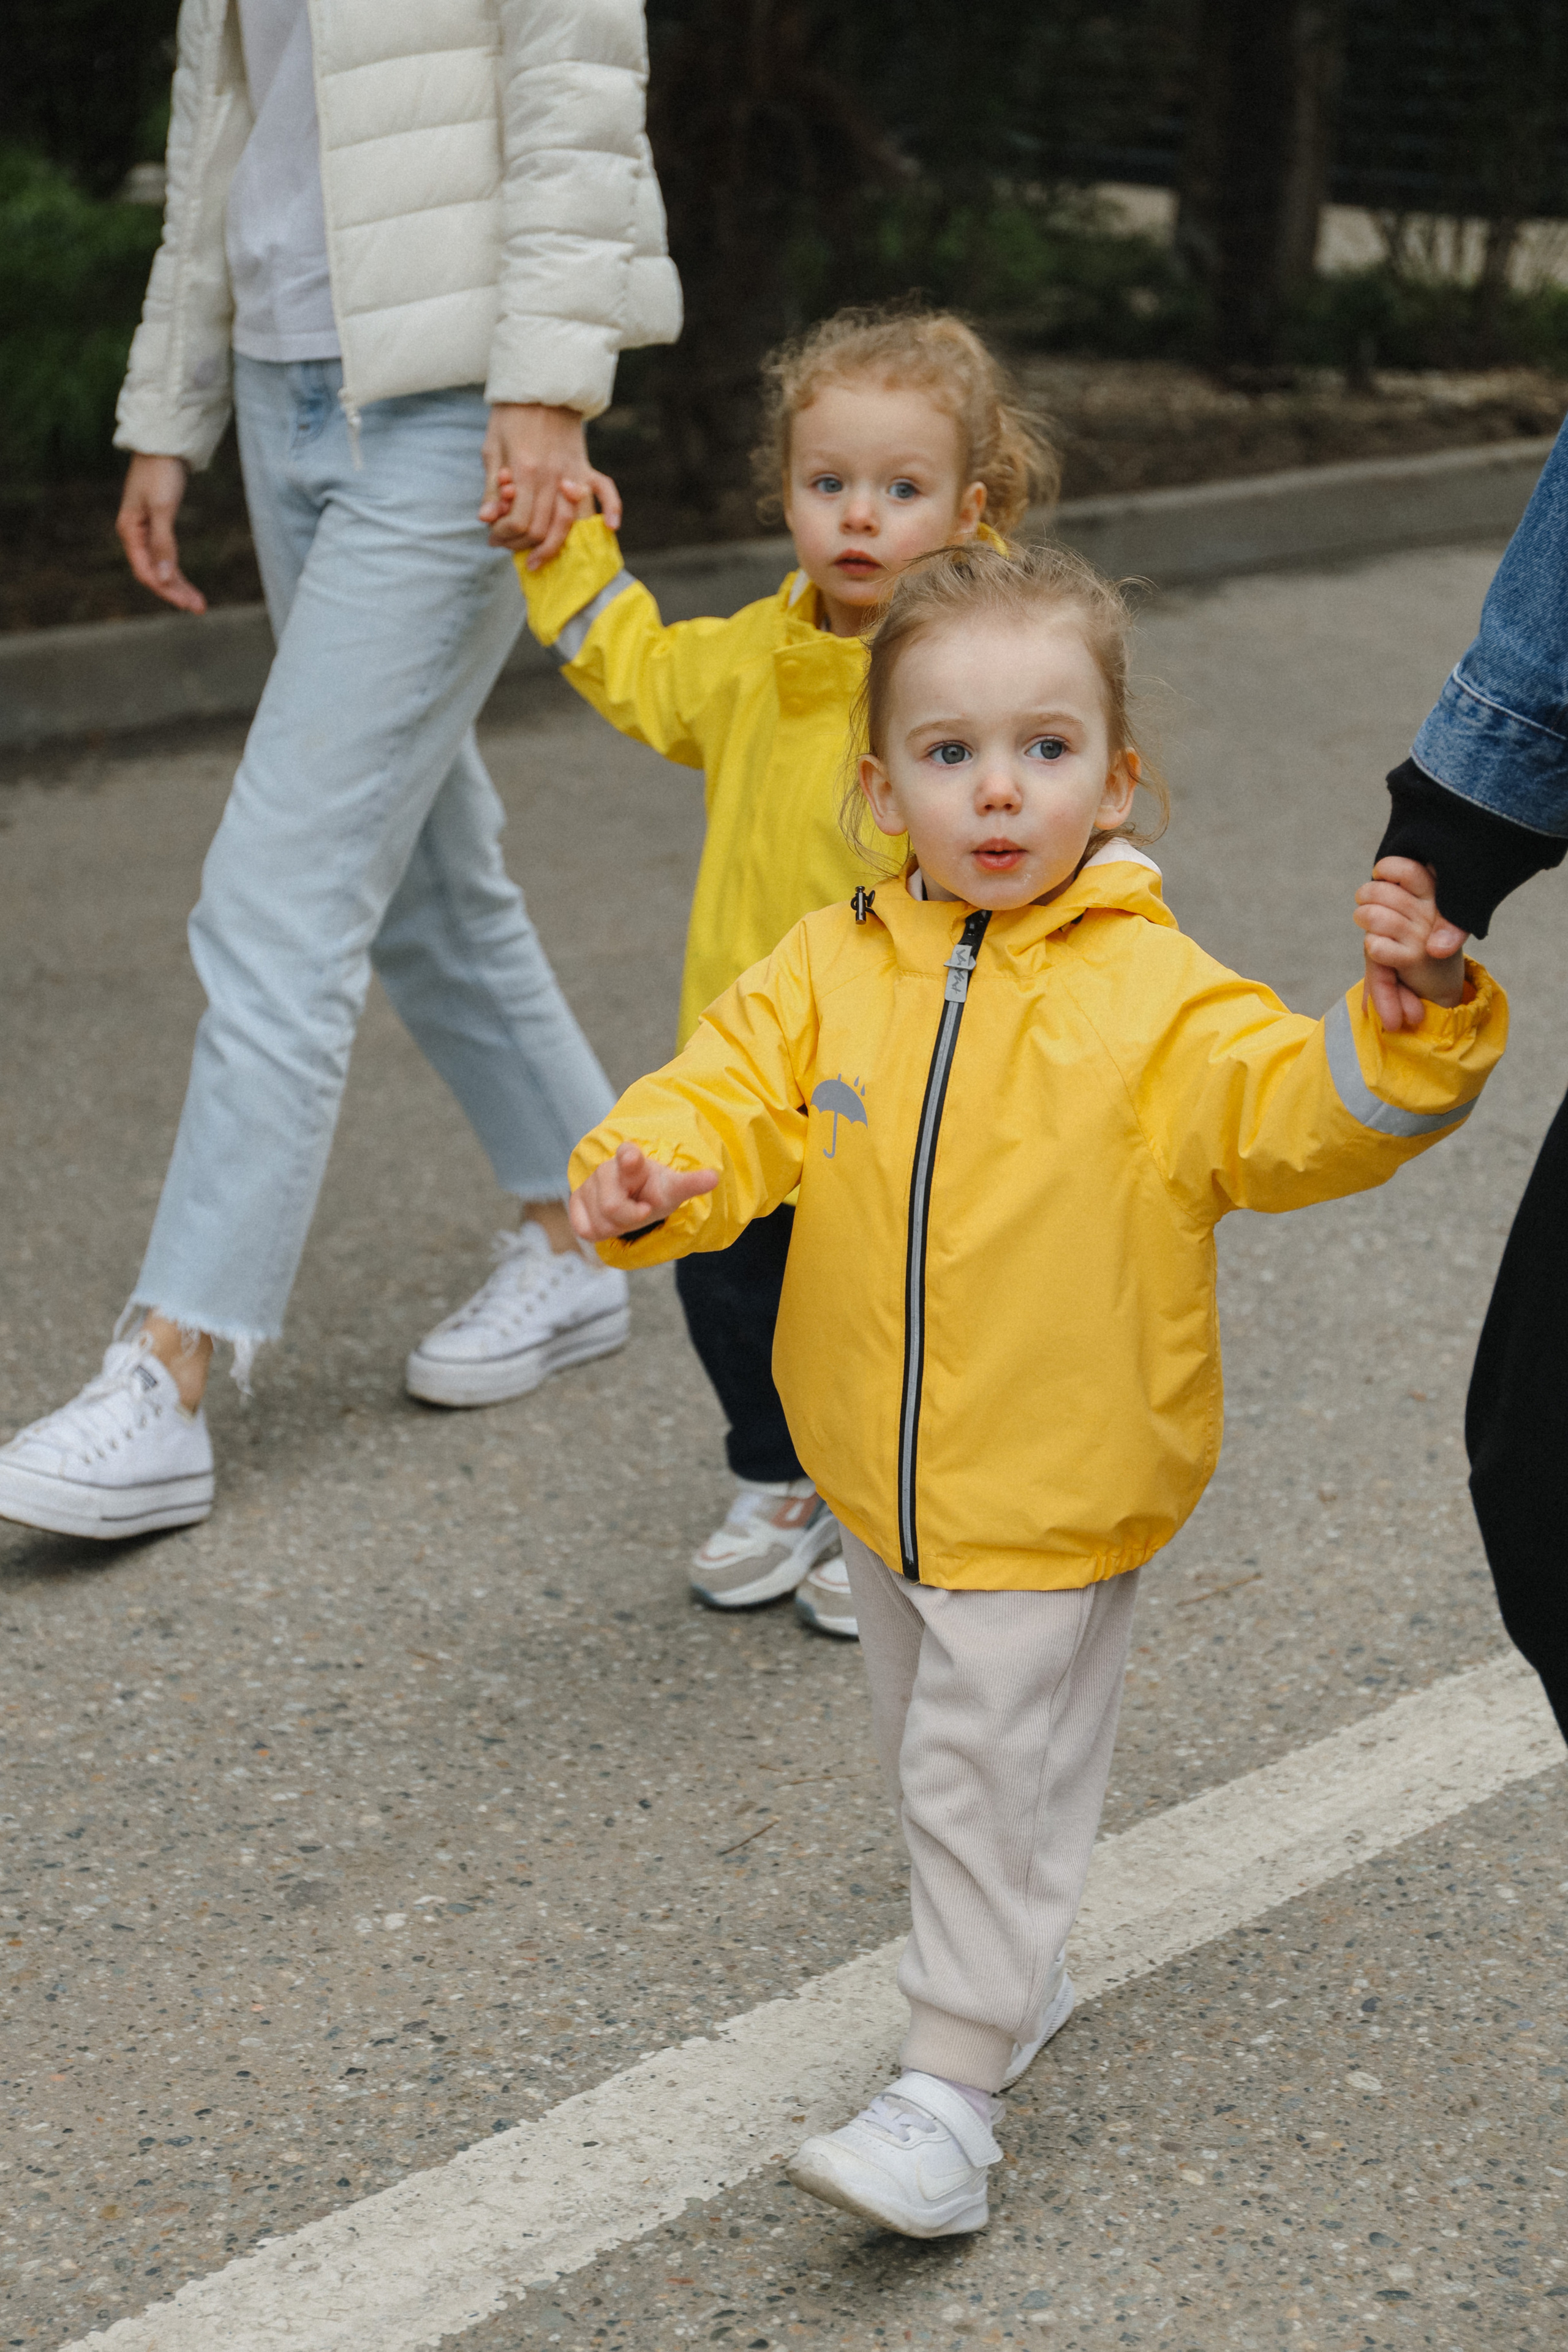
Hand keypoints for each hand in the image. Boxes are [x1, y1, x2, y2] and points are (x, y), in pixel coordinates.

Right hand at [116, 453, 205, 612]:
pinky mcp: (157, 524)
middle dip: (175, 592)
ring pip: (160, 566)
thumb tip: (163, 576)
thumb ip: (163, 543)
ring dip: (178, 584)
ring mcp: (145, 530)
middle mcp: (135, 534)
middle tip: (199, 609)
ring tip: (198, 602)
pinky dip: (175, 569)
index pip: (146, 572)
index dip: (167, 591)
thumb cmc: (160, 473)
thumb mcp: (162, 508)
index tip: (188, 604)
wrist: (163, 445)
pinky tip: (184, 581)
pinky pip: (165, 555)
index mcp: (130, 532)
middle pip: (154, 574)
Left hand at [479, 402, 621, 563]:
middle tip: (507, 546)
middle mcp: (553, 477)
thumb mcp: (492, 449)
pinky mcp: (586, 466)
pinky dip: (612, 510)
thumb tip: (486, 520)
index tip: (493, 535)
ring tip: (538, 558)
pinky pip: (606, 491)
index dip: (504, 536)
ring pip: (571, 522)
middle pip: (543, 529)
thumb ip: (491, 488)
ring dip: (555, 546)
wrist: (539, 386)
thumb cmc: (511, 417)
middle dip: (521, 545)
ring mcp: (573, 472)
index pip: (519, 522)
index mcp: (526, 471)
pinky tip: (610, 529)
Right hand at [568, 1141, 717, 1241]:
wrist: (632, 1195)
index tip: (631, 1157)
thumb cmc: (654, 1191)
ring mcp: (589, 1185)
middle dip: (631, 1216)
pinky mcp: (577, 1200)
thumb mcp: (673, 1189)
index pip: (627, 1155)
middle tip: (643, 1211)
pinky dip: (600, 1231)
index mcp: (634, 1162)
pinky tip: (610, 1221)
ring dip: (619, 1226)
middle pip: (614, 1205)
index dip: (628, 1157)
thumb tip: (715, 1177)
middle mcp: (607, 1170)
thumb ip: (690, 1183)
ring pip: (601, 1222)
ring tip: (628, 1214)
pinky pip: (585, 1228)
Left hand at [1355, 856, 1467, 1030]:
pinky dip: (1371, 945)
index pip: (1409, 870)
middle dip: (1365, 894)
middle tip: (1363, 900)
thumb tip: (1378, 876)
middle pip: (1383, 893)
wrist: (1440, 983)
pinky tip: (1376, 946)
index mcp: (1436, 894)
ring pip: (1375, 917)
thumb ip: (1405, 891)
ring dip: (1363, 917)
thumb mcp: (1420, 909)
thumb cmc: (1420, 938)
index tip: (1380, 875)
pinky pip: (1376, 945)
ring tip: (1363, 919)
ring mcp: (1423, 936)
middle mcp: (1432, 912)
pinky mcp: (1414, 960)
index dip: (1386, 868)